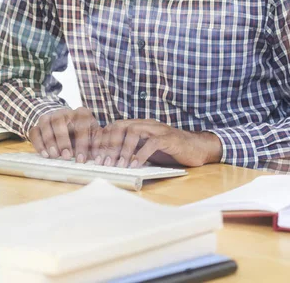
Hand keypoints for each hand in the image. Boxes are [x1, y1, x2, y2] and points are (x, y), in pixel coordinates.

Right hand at [28, 107, 99, 162]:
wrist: (68, 123)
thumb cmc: (84, 133)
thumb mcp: (93, 135)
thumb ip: (97, 144)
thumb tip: (99, 157)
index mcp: (82, 114)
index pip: (81, 125)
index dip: (81, 144)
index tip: (80, 160)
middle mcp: (64, 112)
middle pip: (60, 121)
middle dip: (63, 140)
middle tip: (66, 156)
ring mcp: (50, 116)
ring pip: (46, 123)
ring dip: (49, 140)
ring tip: (54, 155)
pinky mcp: (38, 124)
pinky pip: (34, 131)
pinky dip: (38, 143)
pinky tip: (45, 154)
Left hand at [92, 119, 221, 167]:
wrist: (196, 147)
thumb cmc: (169, 151)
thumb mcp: (145, 149)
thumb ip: (130, 151)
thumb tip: (108, 161)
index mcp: (137, 125)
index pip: (114, 127)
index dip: (102, 140)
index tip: (93, 156)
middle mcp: (145, 123)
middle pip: (120, 127)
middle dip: (109, 145)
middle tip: (103, 163)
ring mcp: (157, 129)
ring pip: (134, 132)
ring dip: (123, 149)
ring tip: (118, 165)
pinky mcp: (169, 138)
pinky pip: (152, 142)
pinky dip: (142, 153)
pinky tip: (136, 165)